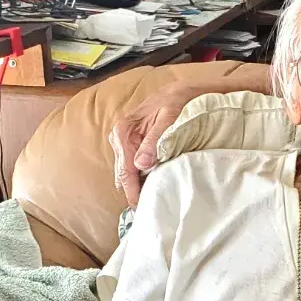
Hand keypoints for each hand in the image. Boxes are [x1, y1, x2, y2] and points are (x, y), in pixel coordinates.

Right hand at [109, 85, 197, 207]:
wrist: (181, 90)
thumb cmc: (177, 101)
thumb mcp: (170, 118)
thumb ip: (155, 141)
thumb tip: (142, 165)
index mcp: (124, 131)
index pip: (125, 170)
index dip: (133, 191)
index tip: (141, 208)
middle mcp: (119, 137)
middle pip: (123, 174)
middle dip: (134, 192)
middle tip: (148, 211)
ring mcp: (124, 141)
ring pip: (126, 172)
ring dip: (137, 186)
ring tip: (150, 202)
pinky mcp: (131, 143)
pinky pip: (132, 165)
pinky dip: (139, 177)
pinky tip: (150, 186)